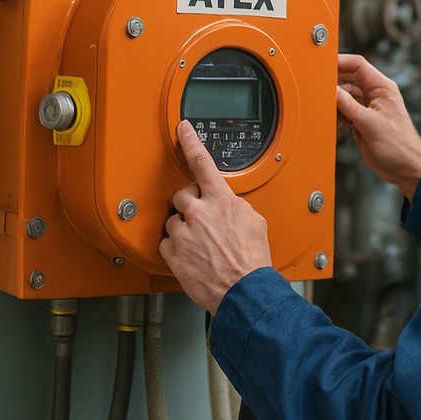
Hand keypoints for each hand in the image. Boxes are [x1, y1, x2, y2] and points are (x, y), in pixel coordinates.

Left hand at [160, 121, 272, 314]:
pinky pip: (166, 242)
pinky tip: (192, 255)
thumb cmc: (252, 260)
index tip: (183, 129)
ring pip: (172, 220)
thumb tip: (227, 204)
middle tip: (202, 219)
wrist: (244, 290)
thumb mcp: (254, 222)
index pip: (202, 163)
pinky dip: (176, 248)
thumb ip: (235, 206)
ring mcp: (183, 233)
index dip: (190, 142)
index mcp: (220, 200)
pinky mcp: (172, 253)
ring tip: (200, 243)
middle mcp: (198, 213)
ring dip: (183, 228)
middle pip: (182, 195)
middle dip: (189, 204)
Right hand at [337, 53, 420, 198]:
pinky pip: (343, 112)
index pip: (358, 65)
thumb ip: (348, 105)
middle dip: (333, 85)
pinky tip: (334, 123)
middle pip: (348, 80)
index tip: (323, 65)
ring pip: (343, 97)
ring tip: (328, 113)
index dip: (340, 61)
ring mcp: (367, 108)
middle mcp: (374, 95)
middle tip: (320, 92)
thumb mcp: (369, 123)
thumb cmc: (398, 145)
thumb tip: (332, 90)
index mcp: (381, 88)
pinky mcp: (361, 121)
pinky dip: (336, 116)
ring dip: (333, 103)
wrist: (405, 168)